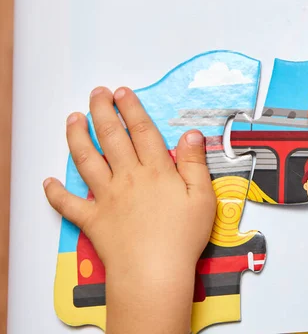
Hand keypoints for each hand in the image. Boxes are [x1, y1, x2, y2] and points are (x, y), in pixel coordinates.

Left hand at [43, 87, 215, 333]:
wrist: (154, 272)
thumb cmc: (182, 236)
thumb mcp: (202, 197)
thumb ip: (194, 163)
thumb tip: (191, 134)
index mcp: (156, 170)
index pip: (141, 130)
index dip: (131, 108)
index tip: (123, 92)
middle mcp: (127, 177)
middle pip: (111, 137)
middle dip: (101, 111)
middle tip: (96, 93)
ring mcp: (106, 197)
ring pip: (86, 160)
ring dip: (77, 137)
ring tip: (72, 119)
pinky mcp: (93, 219)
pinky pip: (69, 204)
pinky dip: (56, 193)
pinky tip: (48, 181)